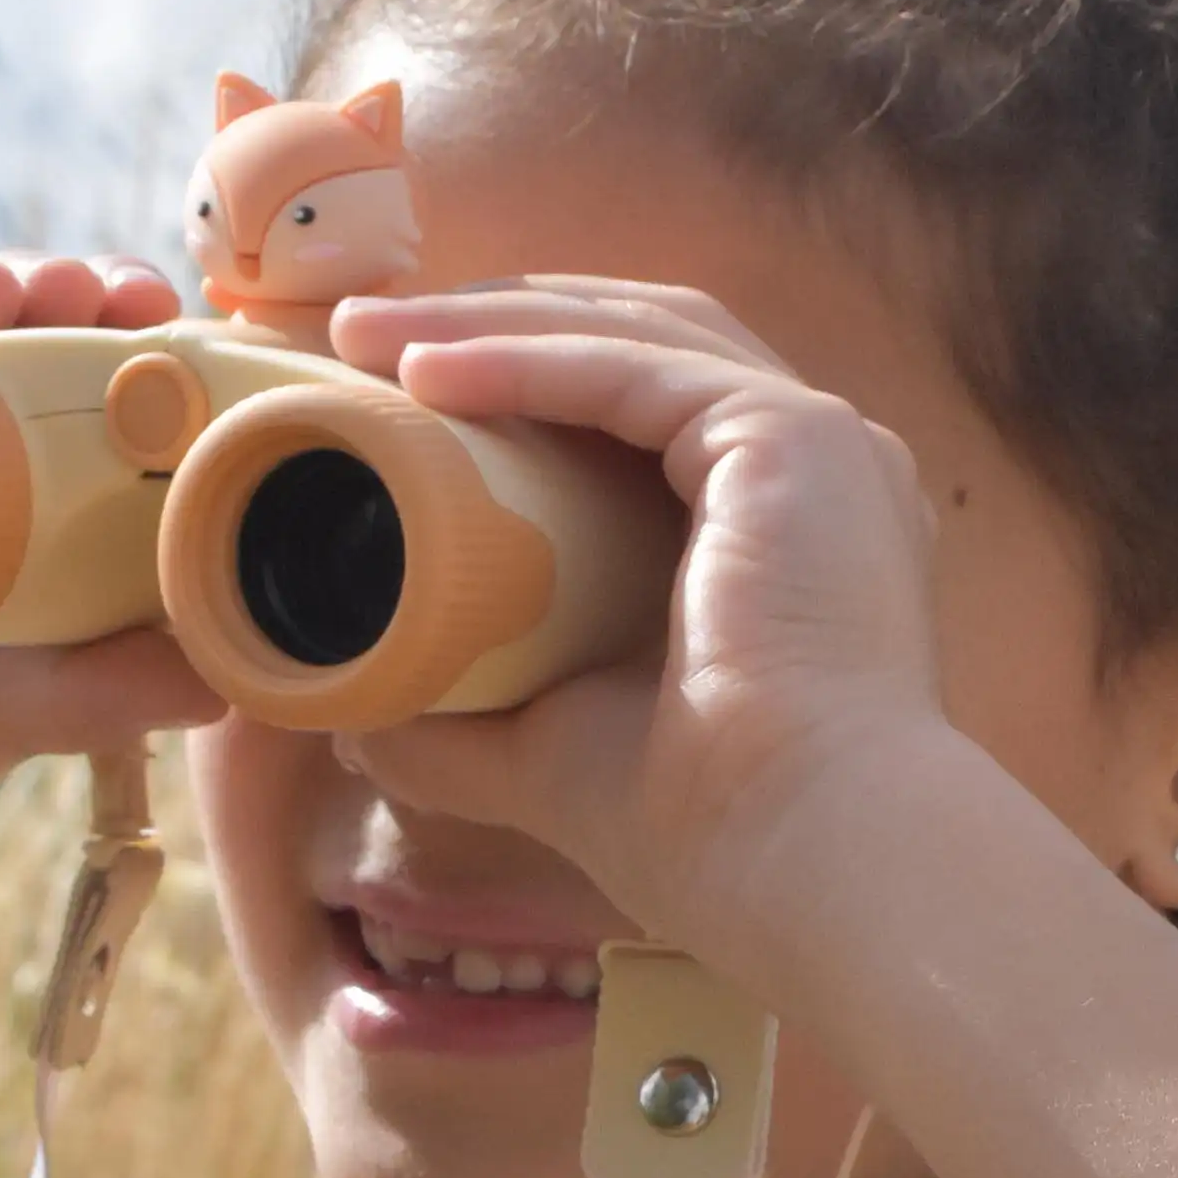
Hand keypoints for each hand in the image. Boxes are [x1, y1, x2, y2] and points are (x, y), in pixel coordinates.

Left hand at [325, 275, 951, 969]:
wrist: (804, 859)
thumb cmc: (712, 834)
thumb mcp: (553, 757)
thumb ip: (464, 731)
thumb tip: (357, 722)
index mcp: (784, 530)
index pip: (644, 403)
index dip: (518, 375)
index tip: (393, 387)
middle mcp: (818, 471)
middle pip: (639, 339)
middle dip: (495, 319)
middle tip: (361, 335)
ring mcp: (820, 445)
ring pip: (635, 329)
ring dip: (491, 318)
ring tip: (365, 333)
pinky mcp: (797, 439)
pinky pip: (635, 364)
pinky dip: (522, 356)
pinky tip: (423, 369)